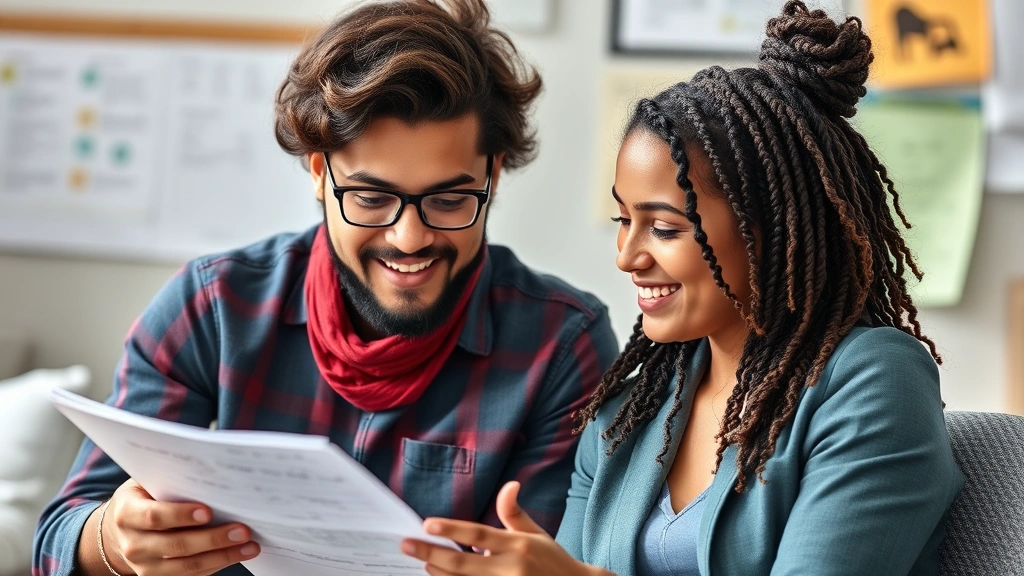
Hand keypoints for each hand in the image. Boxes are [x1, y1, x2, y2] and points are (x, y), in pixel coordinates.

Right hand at [96, 479, 259, 575]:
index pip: (154, 516)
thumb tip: (211, 471)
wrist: (118, 532)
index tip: (208, 511)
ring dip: (222, 556)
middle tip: (243, 530)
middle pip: (177, 545)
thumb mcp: (145, 484)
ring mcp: (145, 566)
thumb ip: (170, 479)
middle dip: (213, 539)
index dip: (181, 515)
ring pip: (187, 566)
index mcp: (128, 514)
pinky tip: (237, 554)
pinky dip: (217, 565)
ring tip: (249, 546)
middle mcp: (134, 544)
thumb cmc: (142, 500)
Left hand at [400, 481, 610, 575]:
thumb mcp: (536, 534)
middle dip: (432, 553)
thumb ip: (514, 513)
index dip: (451, 530)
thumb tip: (509, 484)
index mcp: (519, 546)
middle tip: (406, 544)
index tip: (426, 524)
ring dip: (440, 573)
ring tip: (422, 561)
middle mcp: (511, 569)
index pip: (478, 535)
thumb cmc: (552, 561)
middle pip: (464, 563)